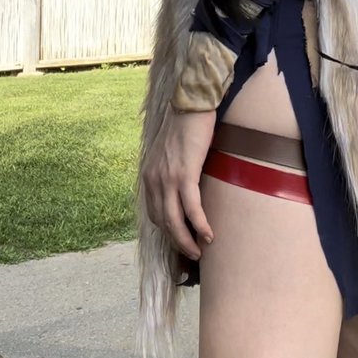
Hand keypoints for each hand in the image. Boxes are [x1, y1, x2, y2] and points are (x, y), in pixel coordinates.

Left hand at [142, 104, 216, 260]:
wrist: (191, 105)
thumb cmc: (185, 126)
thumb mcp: (169, 152)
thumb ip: (170, 170)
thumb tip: (182, 186)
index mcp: (149, 176)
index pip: (155, 214)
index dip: (168, 231)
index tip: (182, 239)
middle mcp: (154, 180)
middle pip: (164, 223)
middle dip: (178, 242)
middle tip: (192, 253)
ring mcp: (168, 179)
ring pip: (175, 221)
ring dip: (187, 241)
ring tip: (201, 250)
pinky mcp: (185, 174)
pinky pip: (191, 209)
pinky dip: (200, 225)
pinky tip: (208, 234)